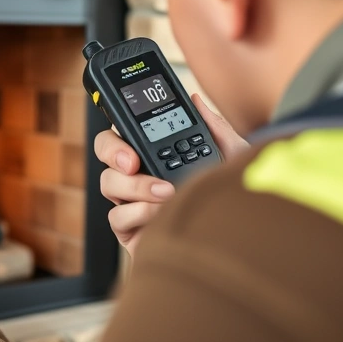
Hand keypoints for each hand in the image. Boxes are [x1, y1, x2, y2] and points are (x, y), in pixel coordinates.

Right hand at [95, 94, 245, 255]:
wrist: (237, 240)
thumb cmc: (230, 200)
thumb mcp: (232, 158)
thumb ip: (214, 127)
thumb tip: (195, 101)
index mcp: (156, 154)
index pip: (124, 132)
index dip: (120, 131)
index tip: (134, 140)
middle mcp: (139, 176)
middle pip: (106, 153)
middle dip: (113, 152)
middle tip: (134, 162)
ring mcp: (132, 203)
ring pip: (108, 184)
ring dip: (135, 186)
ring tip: (166, 192)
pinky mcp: (130, 230)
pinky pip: (117, 217)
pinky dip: (138, 213)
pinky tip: (160, 214)